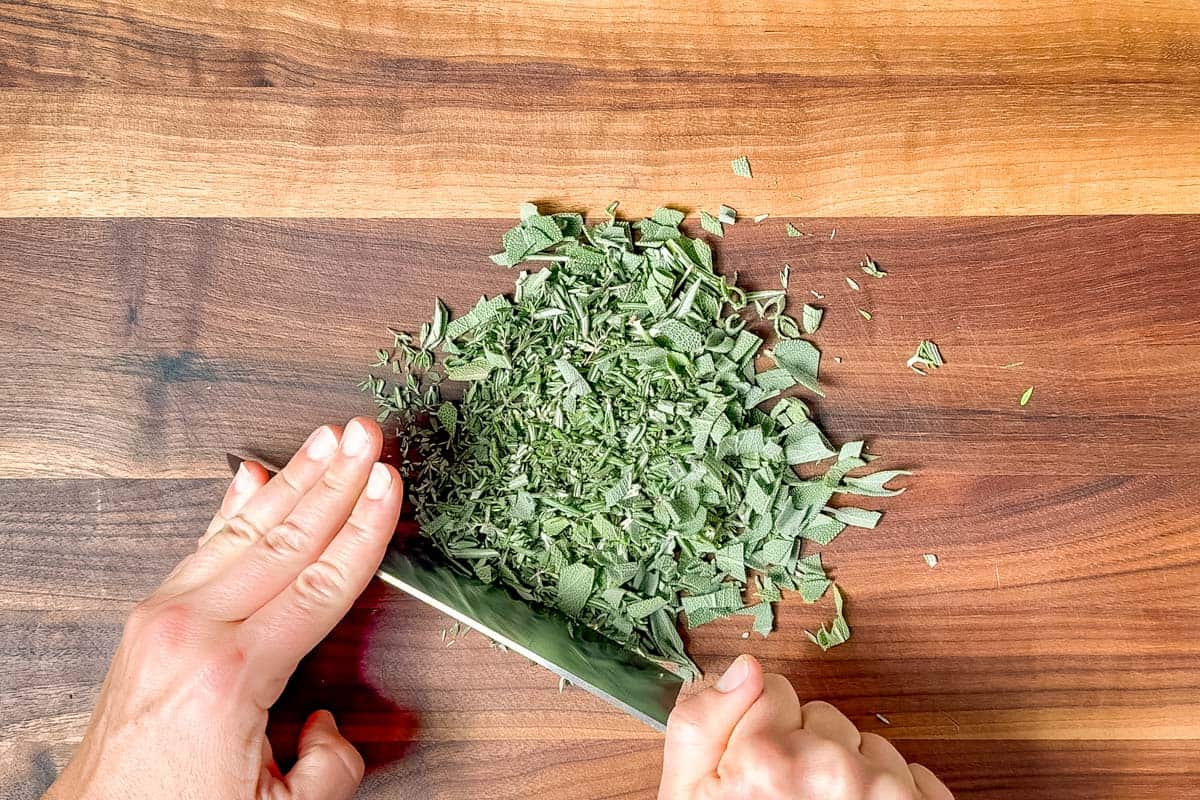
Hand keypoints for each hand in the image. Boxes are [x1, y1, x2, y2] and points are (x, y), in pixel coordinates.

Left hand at [44, 418, 403, 799]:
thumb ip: (327, 768)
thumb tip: (328, 728)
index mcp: (232, 674)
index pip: (319, 585)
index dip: (363, 531)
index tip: (389, 485)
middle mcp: (192, 630)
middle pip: (285, 539)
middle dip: (335, 481)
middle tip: (366, 435)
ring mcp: (163, 617)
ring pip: (244, 530)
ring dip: (293, 479)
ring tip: (327, 439)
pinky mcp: (148, 619)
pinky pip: (204, 547)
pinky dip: (234, 507)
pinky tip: (254, 477)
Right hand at [659, 655, 951, 799]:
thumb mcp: (687, 798)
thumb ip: (701, 723)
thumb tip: (744, 668)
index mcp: (765, 757)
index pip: (771, 689)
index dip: (759, 726)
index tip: (756, 764)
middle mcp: (830, 767)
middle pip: (821, 718)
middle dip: (806, 750)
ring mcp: (883, 791)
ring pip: (867, 745)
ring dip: (851, 776)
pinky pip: (910, 773)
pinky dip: (892, 797)